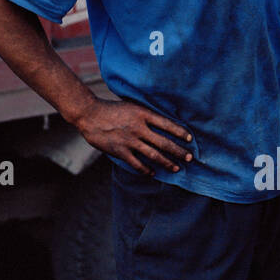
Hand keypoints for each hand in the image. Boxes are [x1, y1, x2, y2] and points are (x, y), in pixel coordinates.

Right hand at [76, 98, 192, 175]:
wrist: (90, 114)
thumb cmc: (111, 109)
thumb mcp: (132, 106)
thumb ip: (145, 116)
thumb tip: (162, 124)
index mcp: (143, 114)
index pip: (167, 124)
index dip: (180, 132)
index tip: (190, 139)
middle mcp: (139, 128)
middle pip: (164, 143)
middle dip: (179, 152)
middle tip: (190, 158)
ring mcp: (130, 141)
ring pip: (154, 155)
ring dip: (167, 163)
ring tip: (176, 168)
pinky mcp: (120, 151)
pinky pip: (137, 163)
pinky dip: (146, 170)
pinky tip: (153, 173)